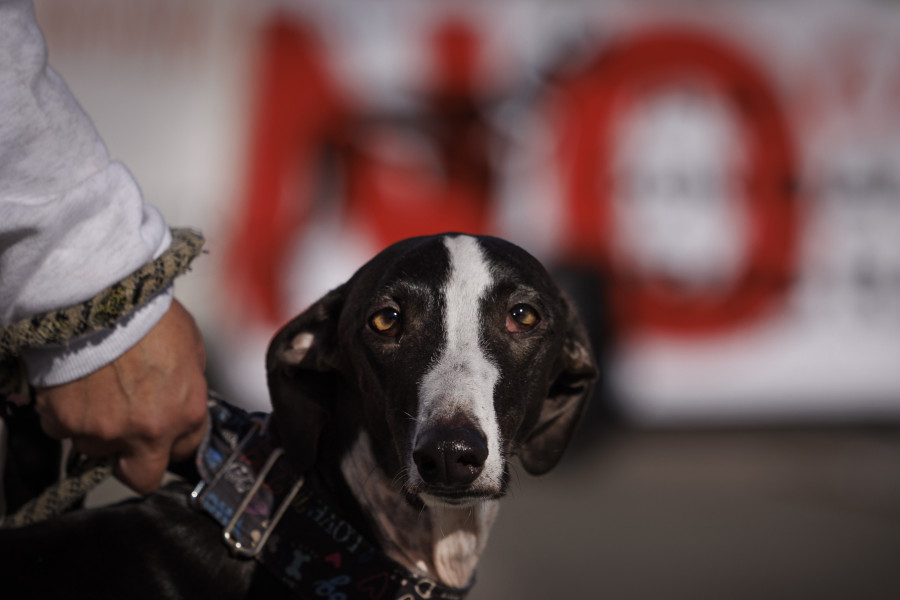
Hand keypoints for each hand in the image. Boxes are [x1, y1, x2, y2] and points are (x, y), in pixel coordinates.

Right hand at [34, 300, 208, 494]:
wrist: (104, 299)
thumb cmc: (151, 316)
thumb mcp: (193, 348)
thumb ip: (188, 385)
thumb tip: (179, 395)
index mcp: (186, 414)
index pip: (185, 449)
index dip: (174, 438)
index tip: (165, 427)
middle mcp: (147, 432)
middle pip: (141, 478)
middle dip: (136, 463)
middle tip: (130, 438)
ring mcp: (103, 431)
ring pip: (95, 450)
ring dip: (98, 431)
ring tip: (98, 395)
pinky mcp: (65, 423)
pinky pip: (63, 431)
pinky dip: (66, 415)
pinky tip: (74, 388)